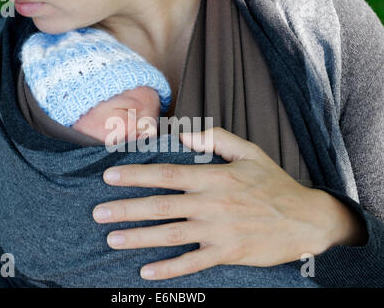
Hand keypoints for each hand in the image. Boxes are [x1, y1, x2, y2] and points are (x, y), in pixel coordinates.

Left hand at [93, 127, 365, 279]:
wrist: (305, 219)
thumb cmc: (274, 184)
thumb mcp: (249, 152)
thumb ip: (216, 138)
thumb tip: (184, 132)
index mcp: (215, 177)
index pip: (167, 174)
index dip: (136, 175)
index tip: (110, 176)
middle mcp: (212, 204)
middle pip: (161, 206)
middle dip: (127, 209)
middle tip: (98, 213)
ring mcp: (219, 231)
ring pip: (171, 236)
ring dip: (139, 238)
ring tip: (112, 239)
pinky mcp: (227, 253)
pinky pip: (192, 263)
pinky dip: (169, 269)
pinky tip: (145, 271)